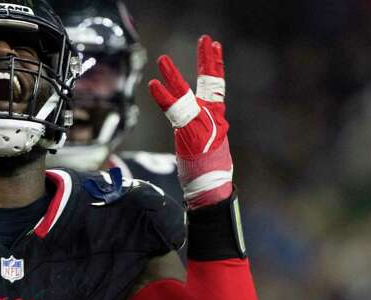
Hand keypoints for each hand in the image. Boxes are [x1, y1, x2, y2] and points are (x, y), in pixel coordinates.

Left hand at [149, 35, 232, 208]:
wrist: (210, 189)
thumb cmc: (206, 170)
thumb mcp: (207, 144)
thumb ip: (200, 127)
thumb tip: (192, 122)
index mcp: (216, 118)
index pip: (217, 86)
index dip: (215, 65)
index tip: (214, 46)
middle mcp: (212, 119)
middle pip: (210, 83)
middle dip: (207, 60)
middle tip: (206, 39)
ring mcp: (203, 126)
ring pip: (186, 95)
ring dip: (173, 76)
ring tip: (162, 60)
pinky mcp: (191, 135)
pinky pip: (175, 112)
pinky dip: (163, 98)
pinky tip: (153, 85)